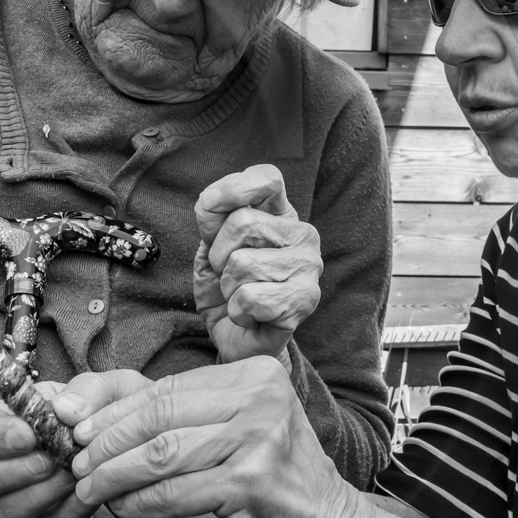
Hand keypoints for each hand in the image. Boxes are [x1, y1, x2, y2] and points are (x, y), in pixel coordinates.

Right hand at [0, 376, 149, 517]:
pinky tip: (93, 493)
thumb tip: (64, 409)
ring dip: (35, 497)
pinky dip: (72, 511)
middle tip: (48, 462)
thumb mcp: (113, 388)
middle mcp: (12, 461)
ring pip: (0, 513)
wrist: (155, 446)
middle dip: (7, 474)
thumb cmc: (123, 410)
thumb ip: (89, 390)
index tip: (29, 435)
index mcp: (16, 421)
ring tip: (71, 476)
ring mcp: (31, 496)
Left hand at [64, 359, 362, 517]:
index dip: (113, 410)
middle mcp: (260, 399)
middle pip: (158, 415)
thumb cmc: (269, 481)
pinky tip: (122, 509)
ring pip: (160, 453)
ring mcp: (259, 440)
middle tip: (75, 461)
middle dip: (106, 441)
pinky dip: (140, 503)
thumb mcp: (232, 431)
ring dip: (114, 474)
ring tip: (90, 487)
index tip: (77, 429)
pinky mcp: (251, 484)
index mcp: (253, 375)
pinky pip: (175, 491)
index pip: (165, 388)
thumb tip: (94, 418)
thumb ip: (179, 419)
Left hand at [194, 165, 322, 362]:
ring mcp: (308, 267)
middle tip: (228, 274)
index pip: (267, 178)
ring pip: (243, 264)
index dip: (233, 188)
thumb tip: (210, 202)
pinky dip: (237, 311)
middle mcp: (301, 234)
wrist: (237, 339)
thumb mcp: (209, 248)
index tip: (209, 206)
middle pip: (244, 222)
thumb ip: (211, 220)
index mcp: (280, 214)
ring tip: (240, 296)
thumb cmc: (227, 289)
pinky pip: (250, 297)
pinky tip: (250, 315)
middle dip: (219, 254)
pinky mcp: (305, 300)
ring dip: (228, 287)